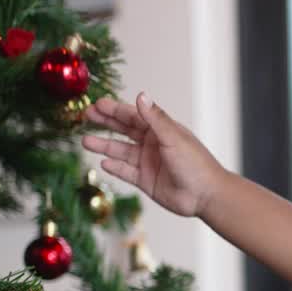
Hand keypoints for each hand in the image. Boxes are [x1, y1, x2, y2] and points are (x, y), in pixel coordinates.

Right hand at [81, 93, 223, 217]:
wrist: (206, 195)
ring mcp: (148, 162)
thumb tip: (141, 95)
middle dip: (105, 123)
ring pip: (121, 151)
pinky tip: (103, 162)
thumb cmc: (195, 164)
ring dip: (104, 146)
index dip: (115, 109)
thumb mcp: (173, 137)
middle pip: (124, 130)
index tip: (97, 104)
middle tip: (85, 116)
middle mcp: (152, 144)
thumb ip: (155, 118)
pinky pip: (125, 172)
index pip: (133, 115)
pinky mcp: (146, 180)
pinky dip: (114, 167)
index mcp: (161, 130)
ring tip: (85, 141)